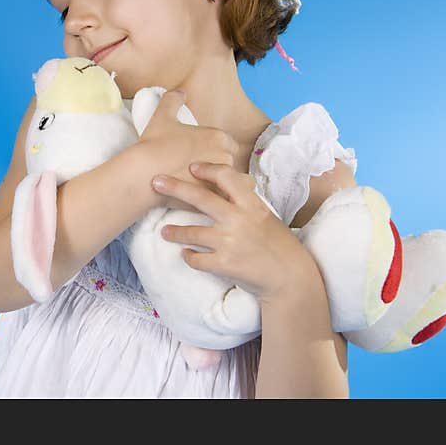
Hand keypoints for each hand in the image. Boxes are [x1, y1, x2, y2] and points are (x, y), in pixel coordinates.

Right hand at [136, 89, 237, 201]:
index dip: (216, 149)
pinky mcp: (214, 196)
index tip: (204, 154)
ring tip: (208, 187)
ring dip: (224, 183)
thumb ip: (172, 100)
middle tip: (203, 171)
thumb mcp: (161, 117)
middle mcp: (224, 156)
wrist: (143, 174)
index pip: (227, 143)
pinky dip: (224, 199)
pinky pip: (229, 198)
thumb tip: (180, 91)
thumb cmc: (153, 145)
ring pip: (232, 181)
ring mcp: (220, 178)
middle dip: (220, 166)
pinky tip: (213, 200)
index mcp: (217, 136)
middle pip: (230, 161)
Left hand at [151, 162, 320, 302]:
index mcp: (251, 204)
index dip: (207, 169)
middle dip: (175, 187)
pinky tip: (186, 254)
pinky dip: (189, 257)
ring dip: (174, 232)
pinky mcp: (224, 264)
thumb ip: (243, 202)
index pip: (226, 177)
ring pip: (192, 233)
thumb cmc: (277, 243)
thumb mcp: (265, 215)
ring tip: (165, 232)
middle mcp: (239, 220)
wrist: (289, 277)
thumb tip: (221, 184)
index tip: (192, 167)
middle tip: (155, 182)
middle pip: (201, 198)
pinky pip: (196, 259)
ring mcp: (230, 242)